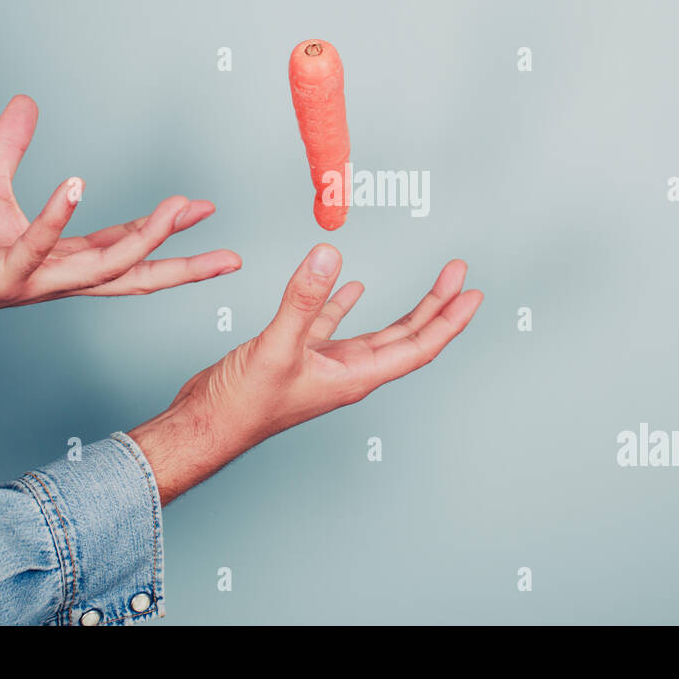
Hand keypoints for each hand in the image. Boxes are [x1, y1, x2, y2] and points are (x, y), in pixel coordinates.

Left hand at [0, 94, 240, 343]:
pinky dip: (58, 215)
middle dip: (183, 261)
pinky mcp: (2, 276)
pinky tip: (76, 185)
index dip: (166, 228)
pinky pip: (35, 246)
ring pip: (103, 266)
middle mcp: (58, 277)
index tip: (203, 208)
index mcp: (62, 259)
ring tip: (175, 209)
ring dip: (142, 238)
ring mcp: (34, 280)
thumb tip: (26, 103)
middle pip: (134, 271)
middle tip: (226, 248)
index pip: (126, 246)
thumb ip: (11, 148)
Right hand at [130, 244, 482, 500]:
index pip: (418, 346)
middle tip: (459, 275)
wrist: (206, 424)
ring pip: (379, 332)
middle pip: (409, 337)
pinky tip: (354, 286)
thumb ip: (304, 300)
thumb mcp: (277, 346)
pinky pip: (333, 327)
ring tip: (433, 284)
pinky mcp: (301, 356)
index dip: (448, 320)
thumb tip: (329, 255)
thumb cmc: (243, 405)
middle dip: (438, 306)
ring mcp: (327, 366)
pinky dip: (346, 304)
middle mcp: (349, 372)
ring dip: (407, 309)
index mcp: (355, 376)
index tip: (472, 293)